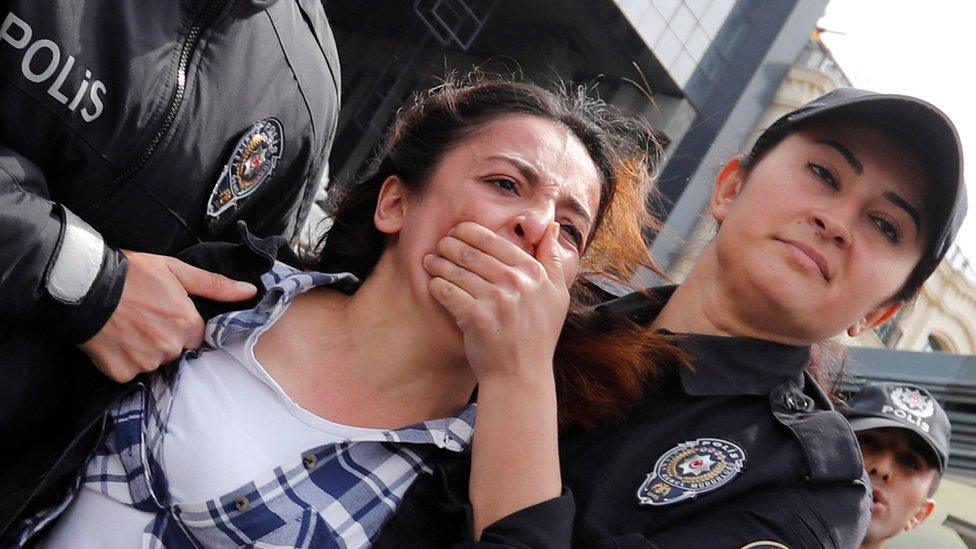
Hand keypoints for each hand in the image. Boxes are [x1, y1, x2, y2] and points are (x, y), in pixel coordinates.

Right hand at [79, 250, 256, 381]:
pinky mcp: (121, 373)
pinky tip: (117, 340)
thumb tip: (250, 292)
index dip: (183, 324)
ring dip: (146, 349)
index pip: (198, 336)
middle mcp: (170, 348)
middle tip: (145, 317)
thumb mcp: (177, 271)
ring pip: (154, 361)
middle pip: (176, 349)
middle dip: (165, 336)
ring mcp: (145, 362)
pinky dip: (125, 359)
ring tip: (129, 326)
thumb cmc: (132, 274)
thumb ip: (215, 285)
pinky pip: (131, 371)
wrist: (84, 287)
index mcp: (188, 325)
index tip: (167, 312)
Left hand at [423, 221, 569, 384]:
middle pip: (471, 252)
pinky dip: (436, 285)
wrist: (521, 376)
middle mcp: (517, 283)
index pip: (494, 240)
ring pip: (456, 270)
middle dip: (450, 244)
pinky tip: (433, 284)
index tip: (457, 231)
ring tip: (430, 261)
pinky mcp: (477, 317)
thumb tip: (553, 226)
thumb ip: (553, 259)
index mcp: (534, 273)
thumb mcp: (557, 296)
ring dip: (439, 263)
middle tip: (440, 245)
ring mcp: (497, 300)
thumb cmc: (537, 335)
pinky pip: (447, 291)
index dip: (470, 231)